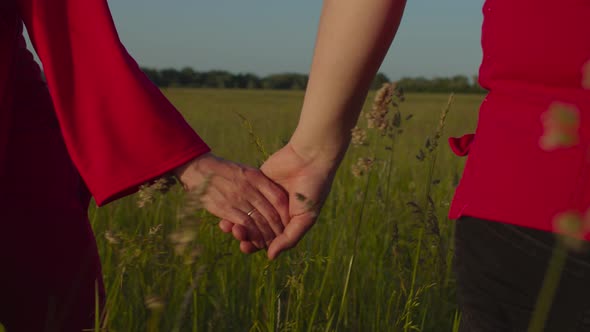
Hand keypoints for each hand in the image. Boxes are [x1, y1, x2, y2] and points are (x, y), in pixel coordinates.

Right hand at [175, 153, 288, 246]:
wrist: (199, 169)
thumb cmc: (224, 171)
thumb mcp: (245, 171)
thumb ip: (260, 183)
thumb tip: (277, 198)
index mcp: (256, 177)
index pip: (279, 198)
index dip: (287, 213)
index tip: (290, 222)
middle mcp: (249, 188)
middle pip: (271, 213)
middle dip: (279, 229)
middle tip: (283, 239)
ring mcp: (237, 198)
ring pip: (259, 222)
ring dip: (268, 236)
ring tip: (272, 244)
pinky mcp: (225, 208)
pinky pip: (245, 225)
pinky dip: (254, 236)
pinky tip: (258, 243)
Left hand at [219, 143, 338, 258]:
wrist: (310, 158)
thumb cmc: (313, 189)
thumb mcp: (305, 218)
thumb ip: (289, 238)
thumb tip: (270, 257)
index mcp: (287, 223)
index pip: (267, 239)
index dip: (255, 244)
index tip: (245, 246)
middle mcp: (275, 212)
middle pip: (254, 229)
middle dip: (244, 234)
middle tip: (237, 234)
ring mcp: (265, 197)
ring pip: (246, 214)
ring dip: (236, 221)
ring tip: (228, 225)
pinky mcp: (257, 182)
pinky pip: (243, 196)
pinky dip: (235, 204)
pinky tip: (227, 209)